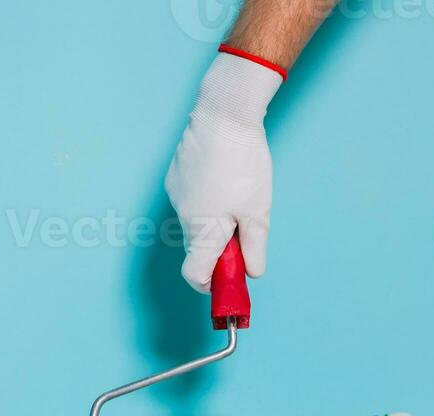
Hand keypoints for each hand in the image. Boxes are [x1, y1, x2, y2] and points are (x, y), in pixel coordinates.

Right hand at [165, 52, 282, 292]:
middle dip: (221, 246)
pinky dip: (206, 199)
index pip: (196, 275)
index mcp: (204, 231)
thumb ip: (254, 246)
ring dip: (215, 219)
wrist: (223, 113)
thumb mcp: (258, 209)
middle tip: (246, 228)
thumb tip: (252, 272)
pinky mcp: (175, 178)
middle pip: (199, 247)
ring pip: (196, 222)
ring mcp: (176, 196)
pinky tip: (222, 176)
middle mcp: (183, 218)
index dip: (212, 285)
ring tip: (237, 192)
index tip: (229, 282)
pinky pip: (190, 200)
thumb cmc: (243, 161)